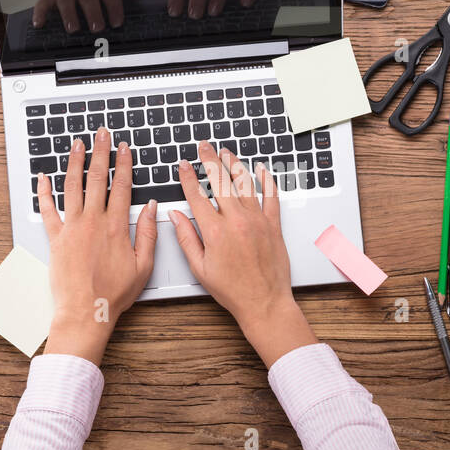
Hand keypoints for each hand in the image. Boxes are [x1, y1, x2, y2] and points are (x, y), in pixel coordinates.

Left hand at [37, 128, 157, 365]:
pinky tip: (43, 177)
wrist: (87, 311)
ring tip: (76, 144)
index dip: (123, 164)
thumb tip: (152, 208)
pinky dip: (44, 192)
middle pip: (96, 178)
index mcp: (116, 226)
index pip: (122, 186)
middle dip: (100, 153)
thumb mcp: (143, 265)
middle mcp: (93, 222)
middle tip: (100, 134)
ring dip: (74, 162)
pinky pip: (48, 210)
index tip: (124, 148)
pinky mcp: (56, 238)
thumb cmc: (115, 293)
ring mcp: (72, 228)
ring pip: (72, 187)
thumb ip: (148, 233)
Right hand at [170, 142, 316, 366]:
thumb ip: (187, 238)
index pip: (196, 196)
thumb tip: (175, 216)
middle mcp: (236, 221)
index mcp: (215, 232)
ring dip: (234, 164)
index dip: (188, 177)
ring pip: (245, 183)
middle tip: (204, 146)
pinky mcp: (273, 225)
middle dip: (210, 160)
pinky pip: (271, 196)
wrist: (264, 303)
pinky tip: (261, 169)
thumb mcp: (200, 268)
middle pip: (220, 181)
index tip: (183, 165)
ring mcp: (257, 220)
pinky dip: (267, 180)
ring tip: (226, 152)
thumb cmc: (233, 291)